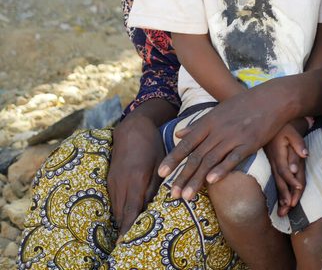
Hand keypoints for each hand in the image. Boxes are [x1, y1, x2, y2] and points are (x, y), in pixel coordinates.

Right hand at [109, 111, 164, 236]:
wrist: (132, 130)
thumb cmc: (152, 145)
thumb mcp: (160, 164)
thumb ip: (157, 186)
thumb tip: (155, 206)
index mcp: (136, 179)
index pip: (131, 209)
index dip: (129, 226)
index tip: (127, 240)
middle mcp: (122, 183)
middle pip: (121, 212)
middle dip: (124, 228)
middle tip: (129, 242)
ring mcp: (113, 182)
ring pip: (116, 208)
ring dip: (121, 220)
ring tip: (127, 234)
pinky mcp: (110, 180)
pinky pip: (113, 200)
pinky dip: (118, 210)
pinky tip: (124, 216)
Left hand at [159, 88, 289, 199]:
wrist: (273, 98)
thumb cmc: (245, 103)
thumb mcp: (219, 110)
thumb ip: (198, 124)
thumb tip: (178, 133)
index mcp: (209, 122)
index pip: (187, 143)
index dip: (173, 158)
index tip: (161, 173)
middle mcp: (219, 130)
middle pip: (196, 156)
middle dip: (183, 176)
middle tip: (172, 194)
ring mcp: (234, 137)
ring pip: (211, 160)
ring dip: (197, 179)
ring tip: (187, 196)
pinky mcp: (250, 143)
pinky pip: (233, 158)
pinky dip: (222, 169)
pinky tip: (212, 181)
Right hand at [265, 120, 307, 215]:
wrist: (268, 123)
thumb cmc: (283, 127)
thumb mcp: (291, 131)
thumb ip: (298, 143)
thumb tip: (305, 155)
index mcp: (279, 155)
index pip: (285, 170)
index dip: (292, 179)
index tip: (299, 188)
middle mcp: (274, 162)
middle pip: (280, 181)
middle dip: (285, 195)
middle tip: (289, 208)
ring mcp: (272, 165)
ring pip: (277, 183)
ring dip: (280, 197)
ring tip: (283, 212)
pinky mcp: (272, 165)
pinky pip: (276, 181)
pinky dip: (279, 192)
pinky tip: (280, 202)